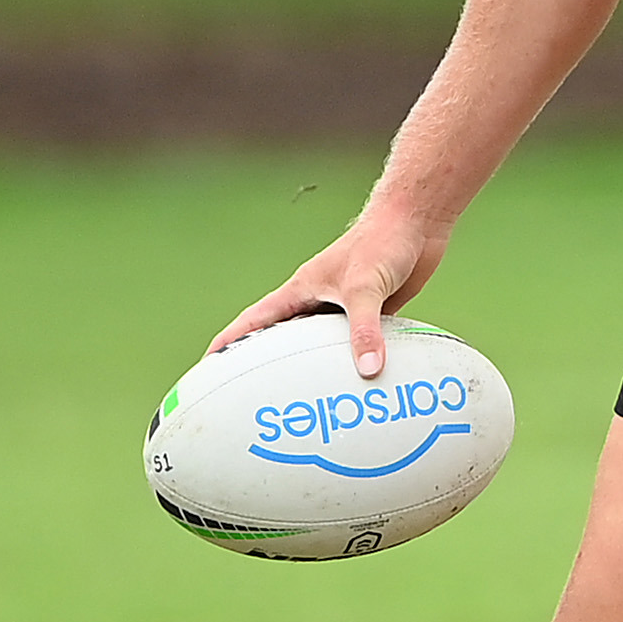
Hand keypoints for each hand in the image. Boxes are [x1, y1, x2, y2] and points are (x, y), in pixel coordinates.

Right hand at [208, 203, 448, 376]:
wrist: (416, 220)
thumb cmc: (381, 242)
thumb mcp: (365, 288)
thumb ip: (365, 330)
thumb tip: (368, 371)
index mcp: (301, 291)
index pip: (254, 322)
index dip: (228, 344)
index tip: (206, 367)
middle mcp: (318, 301)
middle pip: (283, 339)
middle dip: (266, 365)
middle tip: (250, 396)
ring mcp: (344, 307)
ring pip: (321, 345)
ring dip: (314, 368)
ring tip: (304, 401)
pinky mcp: (373, 312)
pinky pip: (358, 344)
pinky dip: (356, 362)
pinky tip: (361, 385)